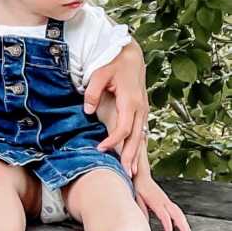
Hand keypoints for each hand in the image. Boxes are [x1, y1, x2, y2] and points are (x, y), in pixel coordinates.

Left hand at [85, 41, 147, 174]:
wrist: (131, 56)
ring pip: (141, 136)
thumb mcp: (99, 74)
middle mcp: (141, 108)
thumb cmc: (114, 64)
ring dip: (137, 154)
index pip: (124, 128)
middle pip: (136, 137)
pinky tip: (134, 155)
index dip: (113, 141)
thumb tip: (88, 110)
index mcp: (130, 101)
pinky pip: (141, 130)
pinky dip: (137, 144)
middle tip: (126, 174)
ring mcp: (143, 110)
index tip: (101, 149)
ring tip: (132, 171)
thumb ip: (92, 92)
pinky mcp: (142, 110)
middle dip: (131, 156)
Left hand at [134, 175, 190, 230]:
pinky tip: (182, 221)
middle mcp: (163, 201)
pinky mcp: (166, 199)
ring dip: (184, 221)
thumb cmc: (139, 186)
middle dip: (182, 224)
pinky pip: (176, 208)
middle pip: (175, 214)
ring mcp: (166, 200)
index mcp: (156, 201)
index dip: (168, 225)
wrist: (142, 175)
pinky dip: (181, 216)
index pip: (164, 216)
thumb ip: (142, 208)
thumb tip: (144, 220)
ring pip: (178, 211)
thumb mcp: (137, 197)